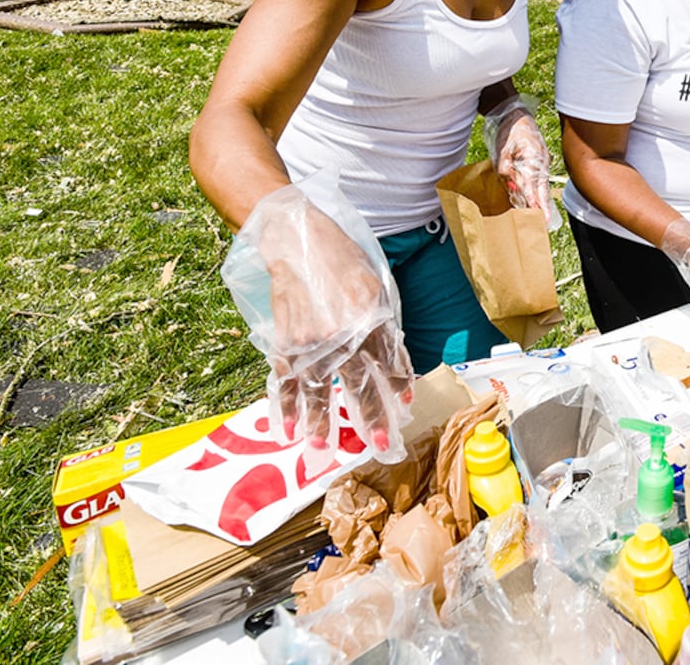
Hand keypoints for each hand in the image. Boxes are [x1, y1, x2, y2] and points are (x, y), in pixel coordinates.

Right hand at [237, 184, 415, 460]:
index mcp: (373, 318)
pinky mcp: (286, 340)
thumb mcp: (376, 285)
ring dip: (322, 423)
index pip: (390, 362)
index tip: (404, 405)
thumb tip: (391, 359)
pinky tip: (287, 429)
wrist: (298, 239)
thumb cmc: (343, 259)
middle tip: (380, 444)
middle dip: (372, 417)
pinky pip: (286, 379)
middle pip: (360, 384)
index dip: (398, 386)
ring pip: (320, 390)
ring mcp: (312, 340)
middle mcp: (344, 334)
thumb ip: (383, 323)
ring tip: (324, 449)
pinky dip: (286, 405)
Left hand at [483, 95, 559, 231]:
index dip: (532, 196)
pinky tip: (538, 204)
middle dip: (543, 205)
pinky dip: (539, 193)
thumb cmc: (510, 130)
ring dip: (542, 202)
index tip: (534, 210)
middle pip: (542, 187)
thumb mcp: (503, 147)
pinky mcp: (539, 164)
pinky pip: (540, 181)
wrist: (517, 116)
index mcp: (533, 156)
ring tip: (544, 219)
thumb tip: (509, 182)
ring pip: (542, 186)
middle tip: (546, 222)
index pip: (531, 180)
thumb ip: (505, 165)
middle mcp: (541, 161)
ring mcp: (542, 163)